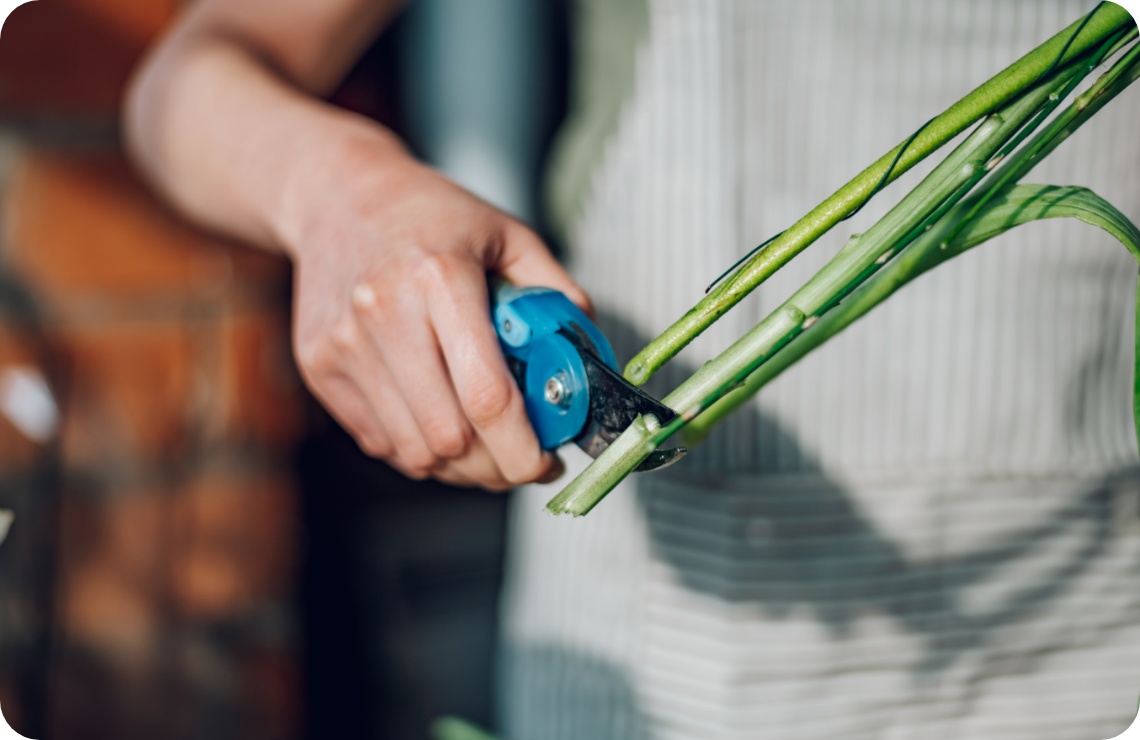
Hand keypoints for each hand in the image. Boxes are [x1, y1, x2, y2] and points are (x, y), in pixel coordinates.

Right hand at [284, 132, 591, 490]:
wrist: (337, 194)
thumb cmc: (431, 214)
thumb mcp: (509, 234)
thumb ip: (556, 294)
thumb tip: (591, 361)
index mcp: (441, 276)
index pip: (486, 395)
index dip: (522, 448)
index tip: (545, 464)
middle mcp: (385, 311)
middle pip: (449, 437)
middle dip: (496, 466)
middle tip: (521, 458)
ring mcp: (344, 343)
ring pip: (413, 452)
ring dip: (458, 466)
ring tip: (483, 444)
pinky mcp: (319, 365)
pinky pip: (379, 441)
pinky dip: (417, 449)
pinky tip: (439, 421)